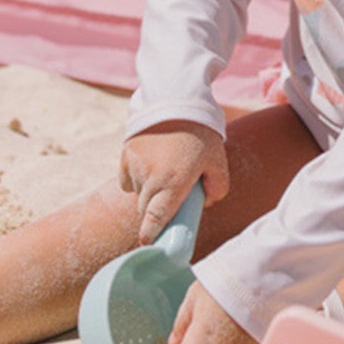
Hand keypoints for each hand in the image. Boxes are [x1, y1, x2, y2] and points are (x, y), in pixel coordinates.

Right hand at [118, 120, 228, 245]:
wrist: (176, 98)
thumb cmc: (201, 132)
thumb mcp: (218, 160)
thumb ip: (217, 188)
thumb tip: (205, 203)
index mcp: (173, 183)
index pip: (154, 220)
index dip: (150, 236)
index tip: (148, 244)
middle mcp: (150, 178)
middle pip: (145, 209)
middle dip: (155, 211)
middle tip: (170, 199)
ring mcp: (135, 166)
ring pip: (137, 193)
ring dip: (148, 192)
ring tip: (164, 174)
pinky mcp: (125, 154)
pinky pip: (127, 179)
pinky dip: (136, 179)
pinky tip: (151, 166)